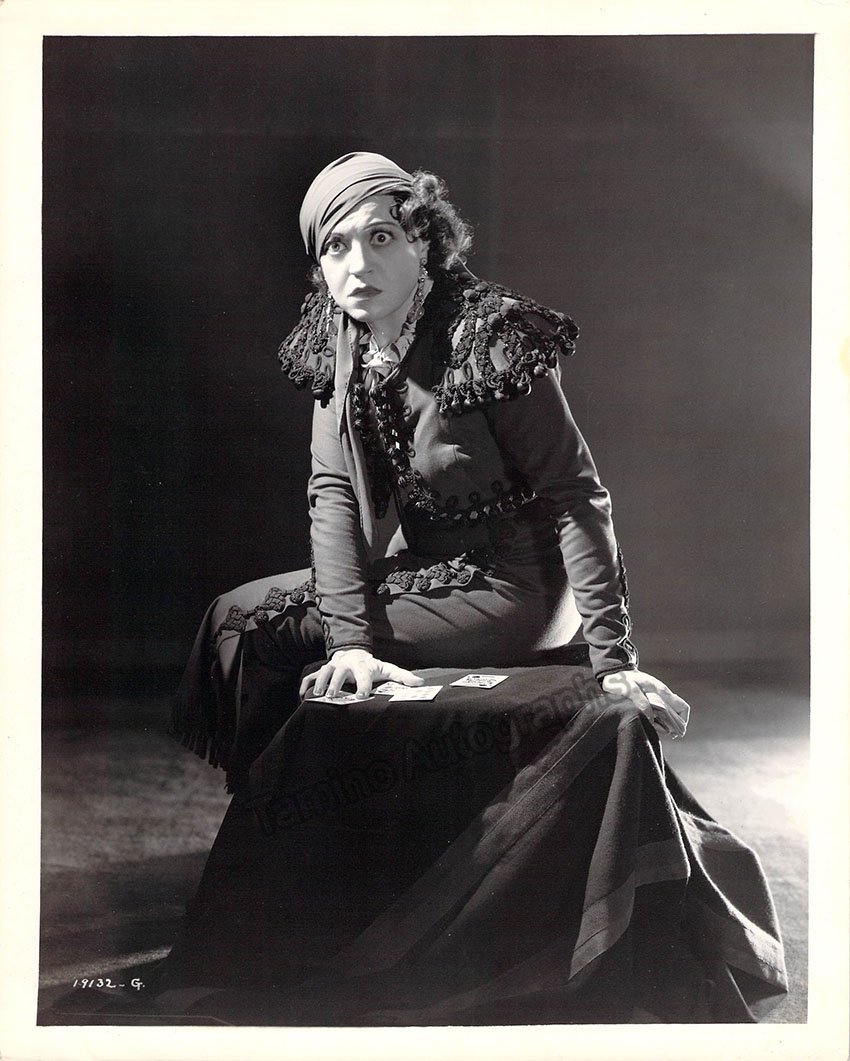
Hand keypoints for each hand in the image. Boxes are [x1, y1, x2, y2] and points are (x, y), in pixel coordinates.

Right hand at [298, 648, 424, 700]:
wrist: (354, 653)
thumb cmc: (372, 666)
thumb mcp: (388, 669)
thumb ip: (403, 676)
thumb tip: (421, 683)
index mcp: (363, 665)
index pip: (363, 675)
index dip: (363, 685)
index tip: (361, 696)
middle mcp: (346, 664)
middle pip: (339, 672)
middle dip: (336, 684)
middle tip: (333, 697)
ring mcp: (332, 666)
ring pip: (323, 672)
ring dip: (320, 683)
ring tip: (316, 696)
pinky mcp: (323, 671)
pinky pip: (311, 677)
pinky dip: (305, 685)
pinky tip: (302, 696)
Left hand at [600, 669, 690, 739]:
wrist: (614, 674)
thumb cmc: (622, 680)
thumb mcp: (629, 688)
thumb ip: (640, 701)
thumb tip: (649, 717)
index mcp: (661, 691)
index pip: (682, 708)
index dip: (682, 721)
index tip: (672, 730)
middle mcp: (662, 695)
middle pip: (676, 715)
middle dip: (671, 726)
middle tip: (659, 731)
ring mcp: (657, 698)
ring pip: (667, 716)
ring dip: (662, 725)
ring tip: (650, 727)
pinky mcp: (650, 702)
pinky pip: (658, 715)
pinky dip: (655, 722)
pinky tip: (645, 723)